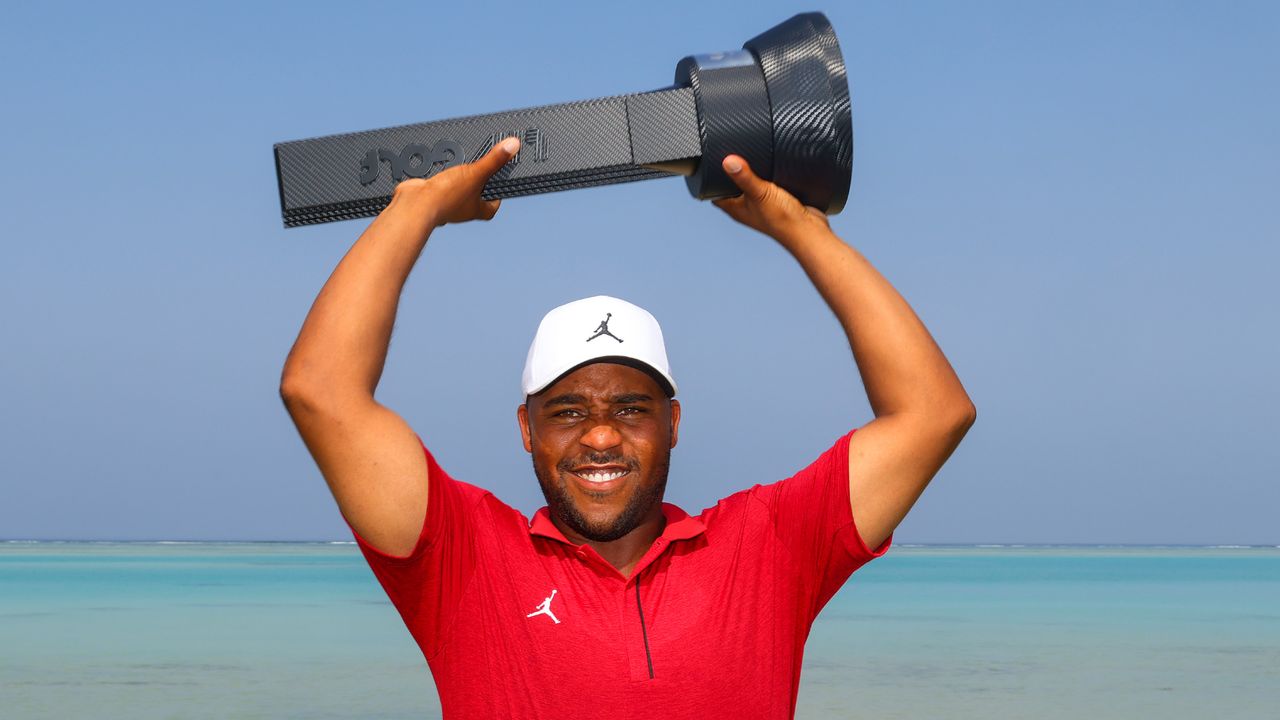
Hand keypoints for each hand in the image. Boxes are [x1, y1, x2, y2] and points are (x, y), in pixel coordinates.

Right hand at [390, 137, 520, 227]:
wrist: (416, 204)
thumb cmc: (447, 197)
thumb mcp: (476, 173)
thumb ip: (494, 160)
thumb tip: (513, 146)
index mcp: (477, 210)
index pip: (493, 205)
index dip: (497, 194)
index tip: (500, 182)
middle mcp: (462, 209)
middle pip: (474, 195)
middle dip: (477, 181)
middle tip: (481, 167)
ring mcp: (446, 203)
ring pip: (456, 188)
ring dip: (457, 176)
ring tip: (460, 162)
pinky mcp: (431, 195)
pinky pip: (439, 183)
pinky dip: (440, 174)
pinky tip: (439, 164)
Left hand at [712, 154, 830, 244]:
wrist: (808, 230)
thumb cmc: (782, 219)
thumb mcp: (760, 192)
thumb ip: (744, 176)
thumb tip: (727, 161)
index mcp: (736, 209)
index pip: (715, 194)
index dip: (710, 180)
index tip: (709, 164)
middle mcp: (746, 209)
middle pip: (732, 189)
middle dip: (731, 174)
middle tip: (730, 156)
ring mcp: (761, 206)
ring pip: (750, 188)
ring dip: (750, 175)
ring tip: (749, 159)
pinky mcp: (776, 203)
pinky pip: (767, 188)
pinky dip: (767, 179)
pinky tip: (771, 169)